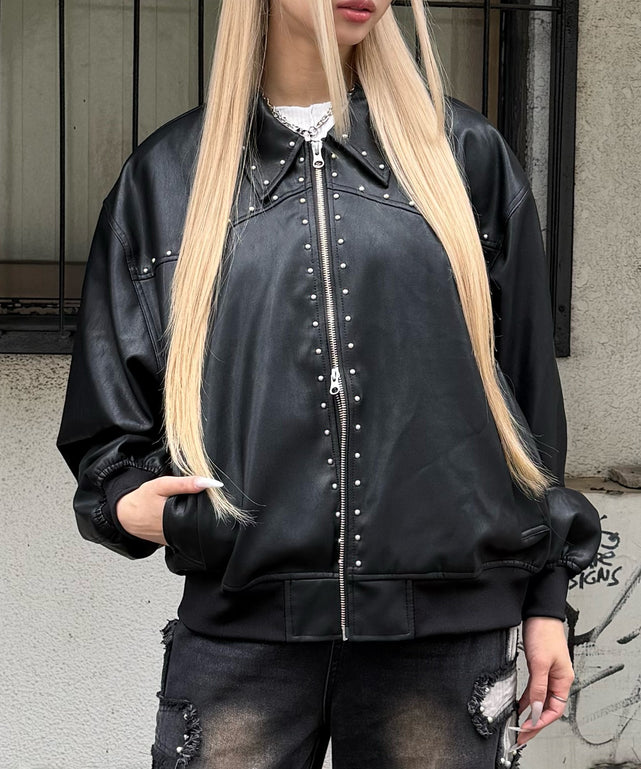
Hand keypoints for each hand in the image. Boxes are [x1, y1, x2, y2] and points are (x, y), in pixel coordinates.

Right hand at [115, 475, 223, 544]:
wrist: (125, 515)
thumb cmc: (142, 500)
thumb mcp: (162, 485)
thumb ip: (185, 484)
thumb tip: (212, 483)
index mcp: (177, 519)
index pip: (205, 517)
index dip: (217, 509)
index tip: (226, 501)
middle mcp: (178, 533)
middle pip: (202, 524)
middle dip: (211, 515)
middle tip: (218, 503)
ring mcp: (176, 539)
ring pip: (196, 530)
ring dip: (201, 520)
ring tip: (209, 509)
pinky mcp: (173, 541)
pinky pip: (188, 533)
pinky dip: (192, 525)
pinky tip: (194, 516)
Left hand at [515, 616, 573, 745]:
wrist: (539, 614)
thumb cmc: (544, 633)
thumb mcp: (540, 663)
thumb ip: (538, 687)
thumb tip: (536, 709)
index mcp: (563, 680)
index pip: (554, 709)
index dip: (541, 722)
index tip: (527, 729)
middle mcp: (558, 679)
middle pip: (547, 708)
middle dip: (535, 723)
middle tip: (521, 736)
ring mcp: (549, 674)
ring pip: (540, 700)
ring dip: (531, 713)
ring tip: (519, 725)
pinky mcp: (539, 668)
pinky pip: (535, 690)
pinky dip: (528, 700)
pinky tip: (520, 706)